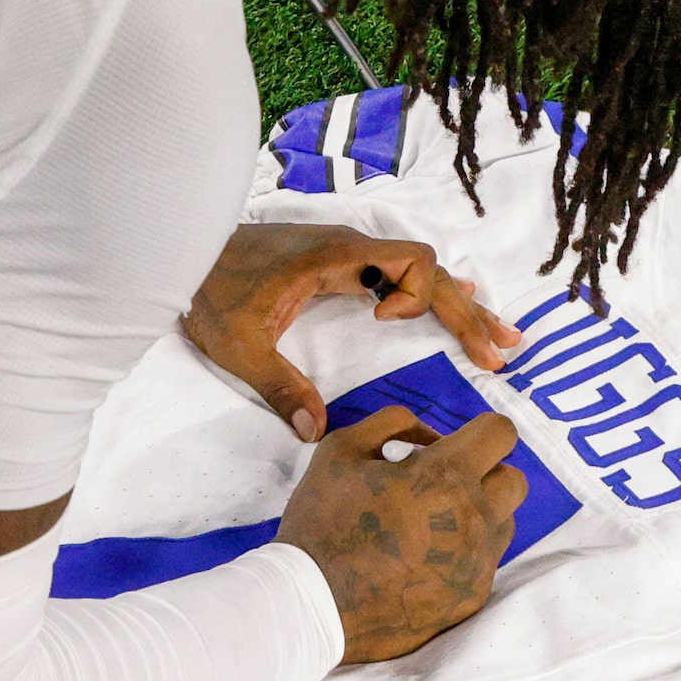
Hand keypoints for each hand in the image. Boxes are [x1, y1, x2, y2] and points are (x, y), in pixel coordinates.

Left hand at [184, 223, 521, 439]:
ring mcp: (347, 254)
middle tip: (501, 353)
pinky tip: (460, 307)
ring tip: (501, 338)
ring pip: (419, 273)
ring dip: (457, 306)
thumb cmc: (207, 292)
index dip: (416, 293)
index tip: (385, 322)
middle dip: (465, 312)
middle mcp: (350, 249)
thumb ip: (279, 386)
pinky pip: (399, 275)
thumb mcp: (238, 346)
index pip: (410, 260)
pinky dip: (432, 297)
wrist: (179, 254)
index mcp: (334, 257)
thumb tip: (316, 432)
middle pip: (429, 271)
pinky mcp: (339, 265)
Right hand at [274, 406, 526, 662]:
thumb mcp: (341, 449)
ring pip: (505, 523)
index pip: (501, 433)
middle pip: (515, 481)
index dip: (482, 430)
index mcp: (447, 475)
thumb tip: (428, 434)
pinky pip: (485, 563)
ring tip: (435, 522)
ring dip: (481, 513)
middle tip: (447, 482)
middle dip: (487, 472)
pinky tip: (426, 559)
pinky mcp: (470, 598)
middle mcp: (475, 518)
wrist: (312, 604)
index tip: (460, 443)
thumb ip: (392, 424)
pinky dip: (465, 553)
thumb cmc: (323, 520)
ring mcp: (476, 563)